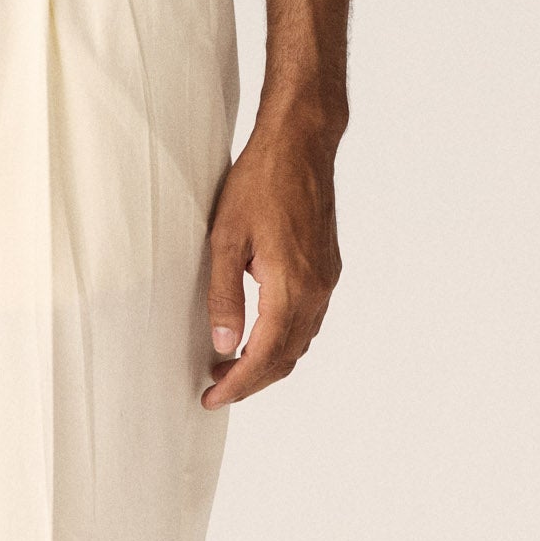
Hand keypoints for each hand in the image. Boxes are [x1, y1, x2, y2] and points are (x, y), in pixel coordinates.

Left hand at [200, 106, 342, 408]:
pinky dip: (285, 336)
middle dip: (252, 379)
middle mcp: (316, 290)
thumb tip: (224, 345)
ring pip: (301, 340)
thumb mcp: (226, 236)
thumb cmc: (259, 181)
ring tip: (231, 361)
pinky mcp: (328, 266)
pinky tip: (260, 328)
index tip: (211, 398)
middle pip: (287, 357)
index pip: (265, 357)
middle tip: (216, 385)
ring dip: (269, 359)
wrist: (300, 142)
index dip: (238, 384)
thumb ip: (223, 294)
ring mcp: (326, 278)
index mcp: (291, 287)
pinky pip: (309, 317)